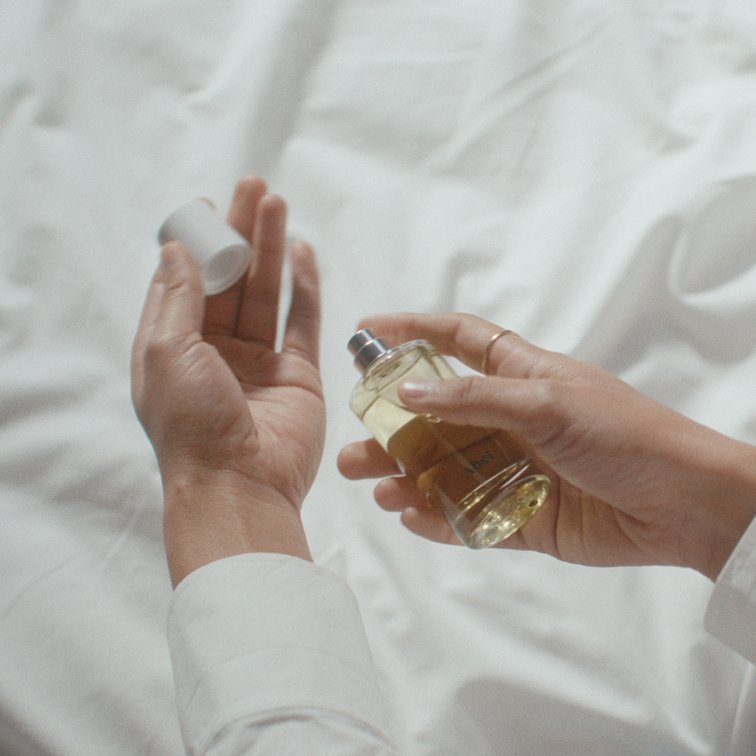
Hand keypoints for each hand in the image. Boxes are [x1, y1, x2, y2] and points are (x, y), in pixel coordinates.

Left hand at [132, 177, 323, 583]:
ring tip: (277, 205)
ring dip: (271, 249)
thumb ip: (178, 297)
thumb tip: (175, 249)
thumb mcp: (168, 352)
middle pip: (229, 281)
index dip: (196, 244)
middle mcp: (214, 353)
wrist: (240, 486)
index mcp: (173, 349)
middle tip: (252, 188)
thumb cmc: (193, 425)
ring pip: (265, 294)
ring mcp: (258, 362)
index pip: (183, 284)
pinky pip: (302, 322)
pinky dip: (303, 287)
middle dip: (239, 233)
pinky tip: (302, 252)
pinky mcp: (297, 373)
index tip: (205, 207)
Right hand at [338, 313, 755, 579]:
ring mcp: (511, 467)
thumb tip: (407, 393)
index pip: (456, 341)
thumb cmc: (621, 434)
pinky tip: (412, 516)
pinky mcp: (519, 513)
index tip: (366, 332)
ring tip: (375, 486)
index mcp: (519, 375)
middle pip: (435, 417)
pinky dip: (437, 518)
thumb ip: (474, 398)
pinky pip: (466, 515)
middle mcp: (507, 418)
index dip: (411, 331)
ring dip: (404, 476)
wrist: (680, 504)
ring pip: (443, 469)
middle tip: (354, 443)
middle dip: (391, 427)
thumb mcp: (545, 402)